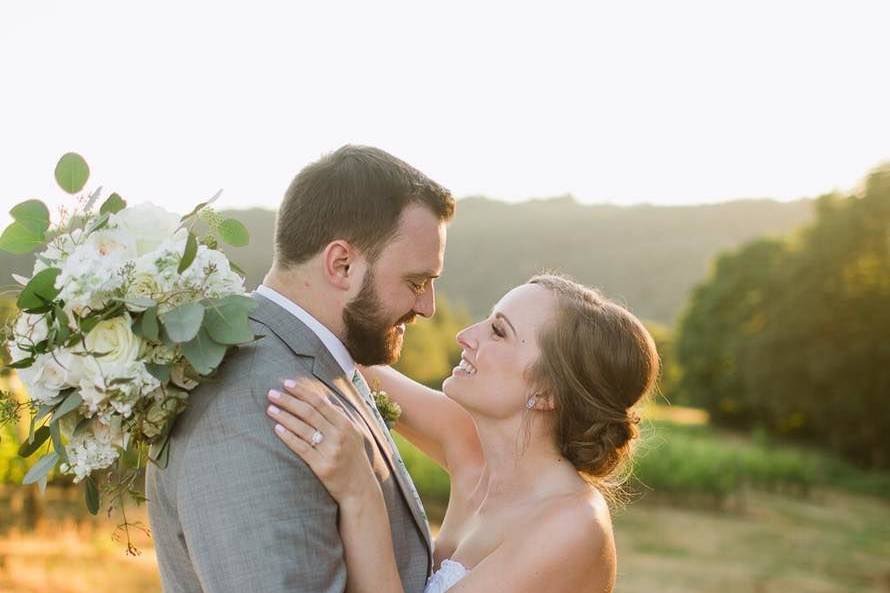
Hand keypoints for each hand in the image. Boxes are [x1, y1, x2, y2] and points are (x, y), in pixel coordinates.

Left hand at [267, 377, 377, 504]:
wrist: (360, 488)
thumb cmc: (354, 458)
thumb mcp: (353, 434)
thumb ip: (339, 416)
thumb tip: (322, 397)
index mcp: (346, 424)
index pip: (320, 402)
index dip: (302, 392)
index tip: (286, 384)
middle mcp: (339, 435)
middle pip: (309, 413)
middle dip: (288, 401)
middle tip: (271, 393)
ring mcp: (330, 451)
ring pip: (303, 429)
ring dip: (284, 416)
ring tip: (270, 408)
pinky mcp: (321, 466)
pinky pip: (301, 448)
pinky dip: (288, 437)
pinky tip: (277, 429)